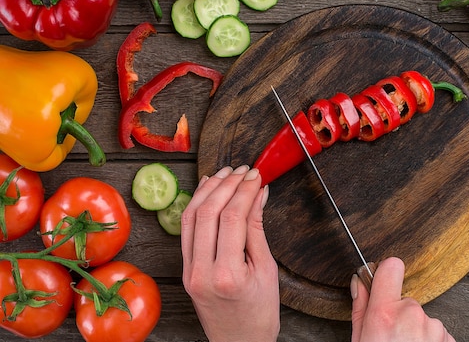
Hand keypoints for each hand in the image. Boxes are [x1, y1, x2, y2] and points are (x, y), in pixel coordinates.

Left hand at [181, 165, 279, 341]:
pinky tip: (208, 190)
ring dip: (208, 190)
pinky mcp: (185, 270)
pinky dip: (196, 205)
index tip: (257, 177)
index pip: (232, 218)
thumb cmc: (259, 314)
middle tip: (244, 171)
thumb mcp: (267, 270)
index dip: (244, 191)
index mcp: (226, 275)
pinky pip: (186, 229)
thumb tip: (258, 194)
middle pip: (208, 213)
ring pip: (190, 217)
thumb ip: (257, 229)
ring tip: (226, 173)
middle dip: (227, 185)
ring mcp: (189, 271)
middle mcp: (201, 272)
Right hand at [351, 257, 455, 341]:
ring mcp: (433, 327)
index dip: (386, 272)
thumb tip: (359, 282)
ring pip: (421, 317)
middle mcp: (411, 315)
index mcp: (385, 314)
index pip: (391, 267)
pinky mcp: (448, 338)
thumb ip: (361, 307)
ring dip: (415, 329)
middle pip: (405, 300)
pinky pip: (435, 331)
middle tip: (391, 335)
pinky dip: (428, 340)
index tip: (383, 280)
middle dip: (398, 314)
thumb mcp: (360, 339)